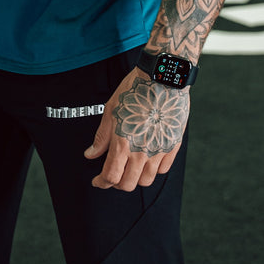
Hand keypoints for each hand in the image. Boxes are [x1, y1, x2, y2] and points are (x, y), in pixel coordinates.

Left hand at [84, 68, 189, 189]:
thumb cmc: (135, 90)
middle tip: (113, 173)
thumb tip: (91, 154)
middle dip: (117, 183)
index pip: (111, 176)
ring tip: (130, 167)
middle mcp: (142, 152)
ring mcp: (159, 151)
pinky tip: (147, 159)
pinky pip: (163, 169)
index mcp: (123, 143)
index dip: (101, 182)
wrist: (163, 79)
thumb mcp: (111, 110)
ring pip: (146, 180)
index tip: (98, 181)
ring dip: (135, 178)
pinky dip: (153, 169)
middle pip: (128, 184)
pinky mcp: (173, 146)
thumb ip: (102, 136)